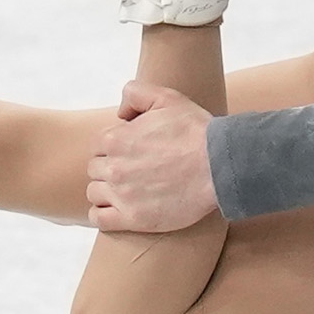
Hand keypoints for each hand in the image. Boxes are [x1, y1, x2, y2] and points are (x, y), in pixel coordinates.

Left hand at [86, 82, 217, 232]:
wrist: (218, 166)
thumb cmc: (196, 132)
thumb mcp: (167, 98)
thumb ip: (135, 94)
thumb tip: (120, 113)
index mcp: (117, 139)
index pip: (98, 145)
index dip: (113, 147)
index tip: (129, 152)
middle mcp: (114, 167)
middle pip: (95, 169)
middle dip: (110, 168)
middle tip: (132, 171)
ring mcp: (121, 195)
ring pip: (95, 193)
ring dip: (106, 191)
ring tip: (126, 190)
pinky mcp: (132, 218)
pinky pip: (99, 219)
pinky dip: (102, 214)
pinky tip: (117, 210)